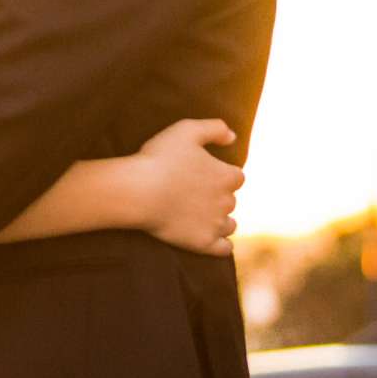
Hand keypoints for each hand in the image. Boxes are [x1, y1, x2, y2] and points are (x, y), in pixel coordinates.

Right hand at [132, 118, 242, 256]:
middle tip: (195, 193)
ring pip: (229, 224)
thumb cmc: (160, 158)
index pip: (236, 176)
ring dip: (220, 220)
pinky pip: (223, 248)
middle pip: (230, 200)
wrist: (140, 192)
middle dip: (217, 196)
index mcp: (227, 176)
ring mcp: (215, 224)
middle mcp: (227, 202)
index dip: (221, 173)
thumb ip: (214, 128)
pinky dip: (222, 245)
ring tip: (201, 216)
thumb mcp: (187, 130)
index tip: (204, 173)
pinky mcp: (203, 243)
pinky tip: (214, 241)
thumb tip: (232, 136)